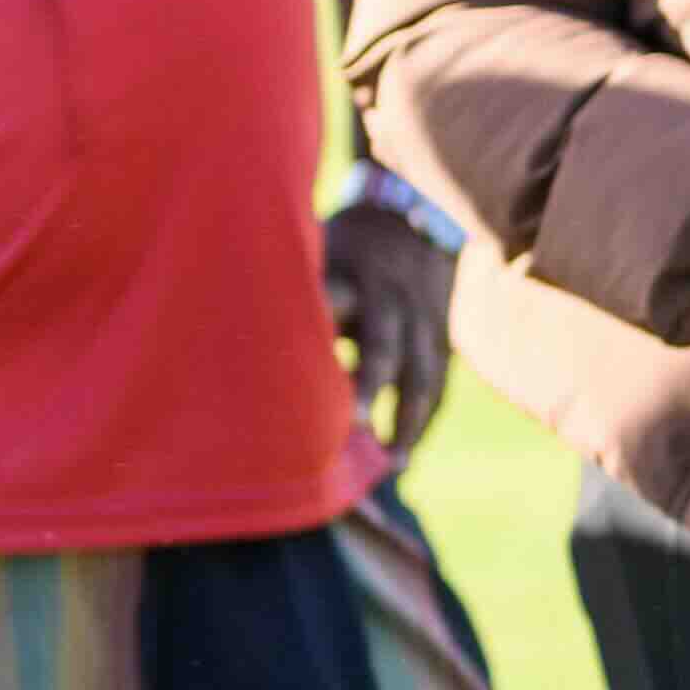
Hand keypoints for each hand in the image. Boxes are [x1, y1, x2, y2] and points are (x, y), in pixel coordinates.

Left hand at [324, 197, 454, 460]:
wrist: (412, 223)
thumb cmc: (346, 248)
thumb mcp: (320, 252)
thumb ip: (300, 292)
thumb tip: (245, 331)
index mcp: (362, 278)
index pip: (344, 311)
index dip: (332, 343)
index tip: (324, 383)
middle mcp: (398, 300)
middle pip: (390, 349)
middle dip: (373, 390)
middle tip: (358, 435)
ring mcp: (427, 321)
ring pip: (424, 376)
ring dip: (408, 422)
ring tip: (392, 466)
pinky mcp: (443, 340)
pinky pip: (438, 386)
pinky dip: (423, 422)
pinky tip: (404, 455)